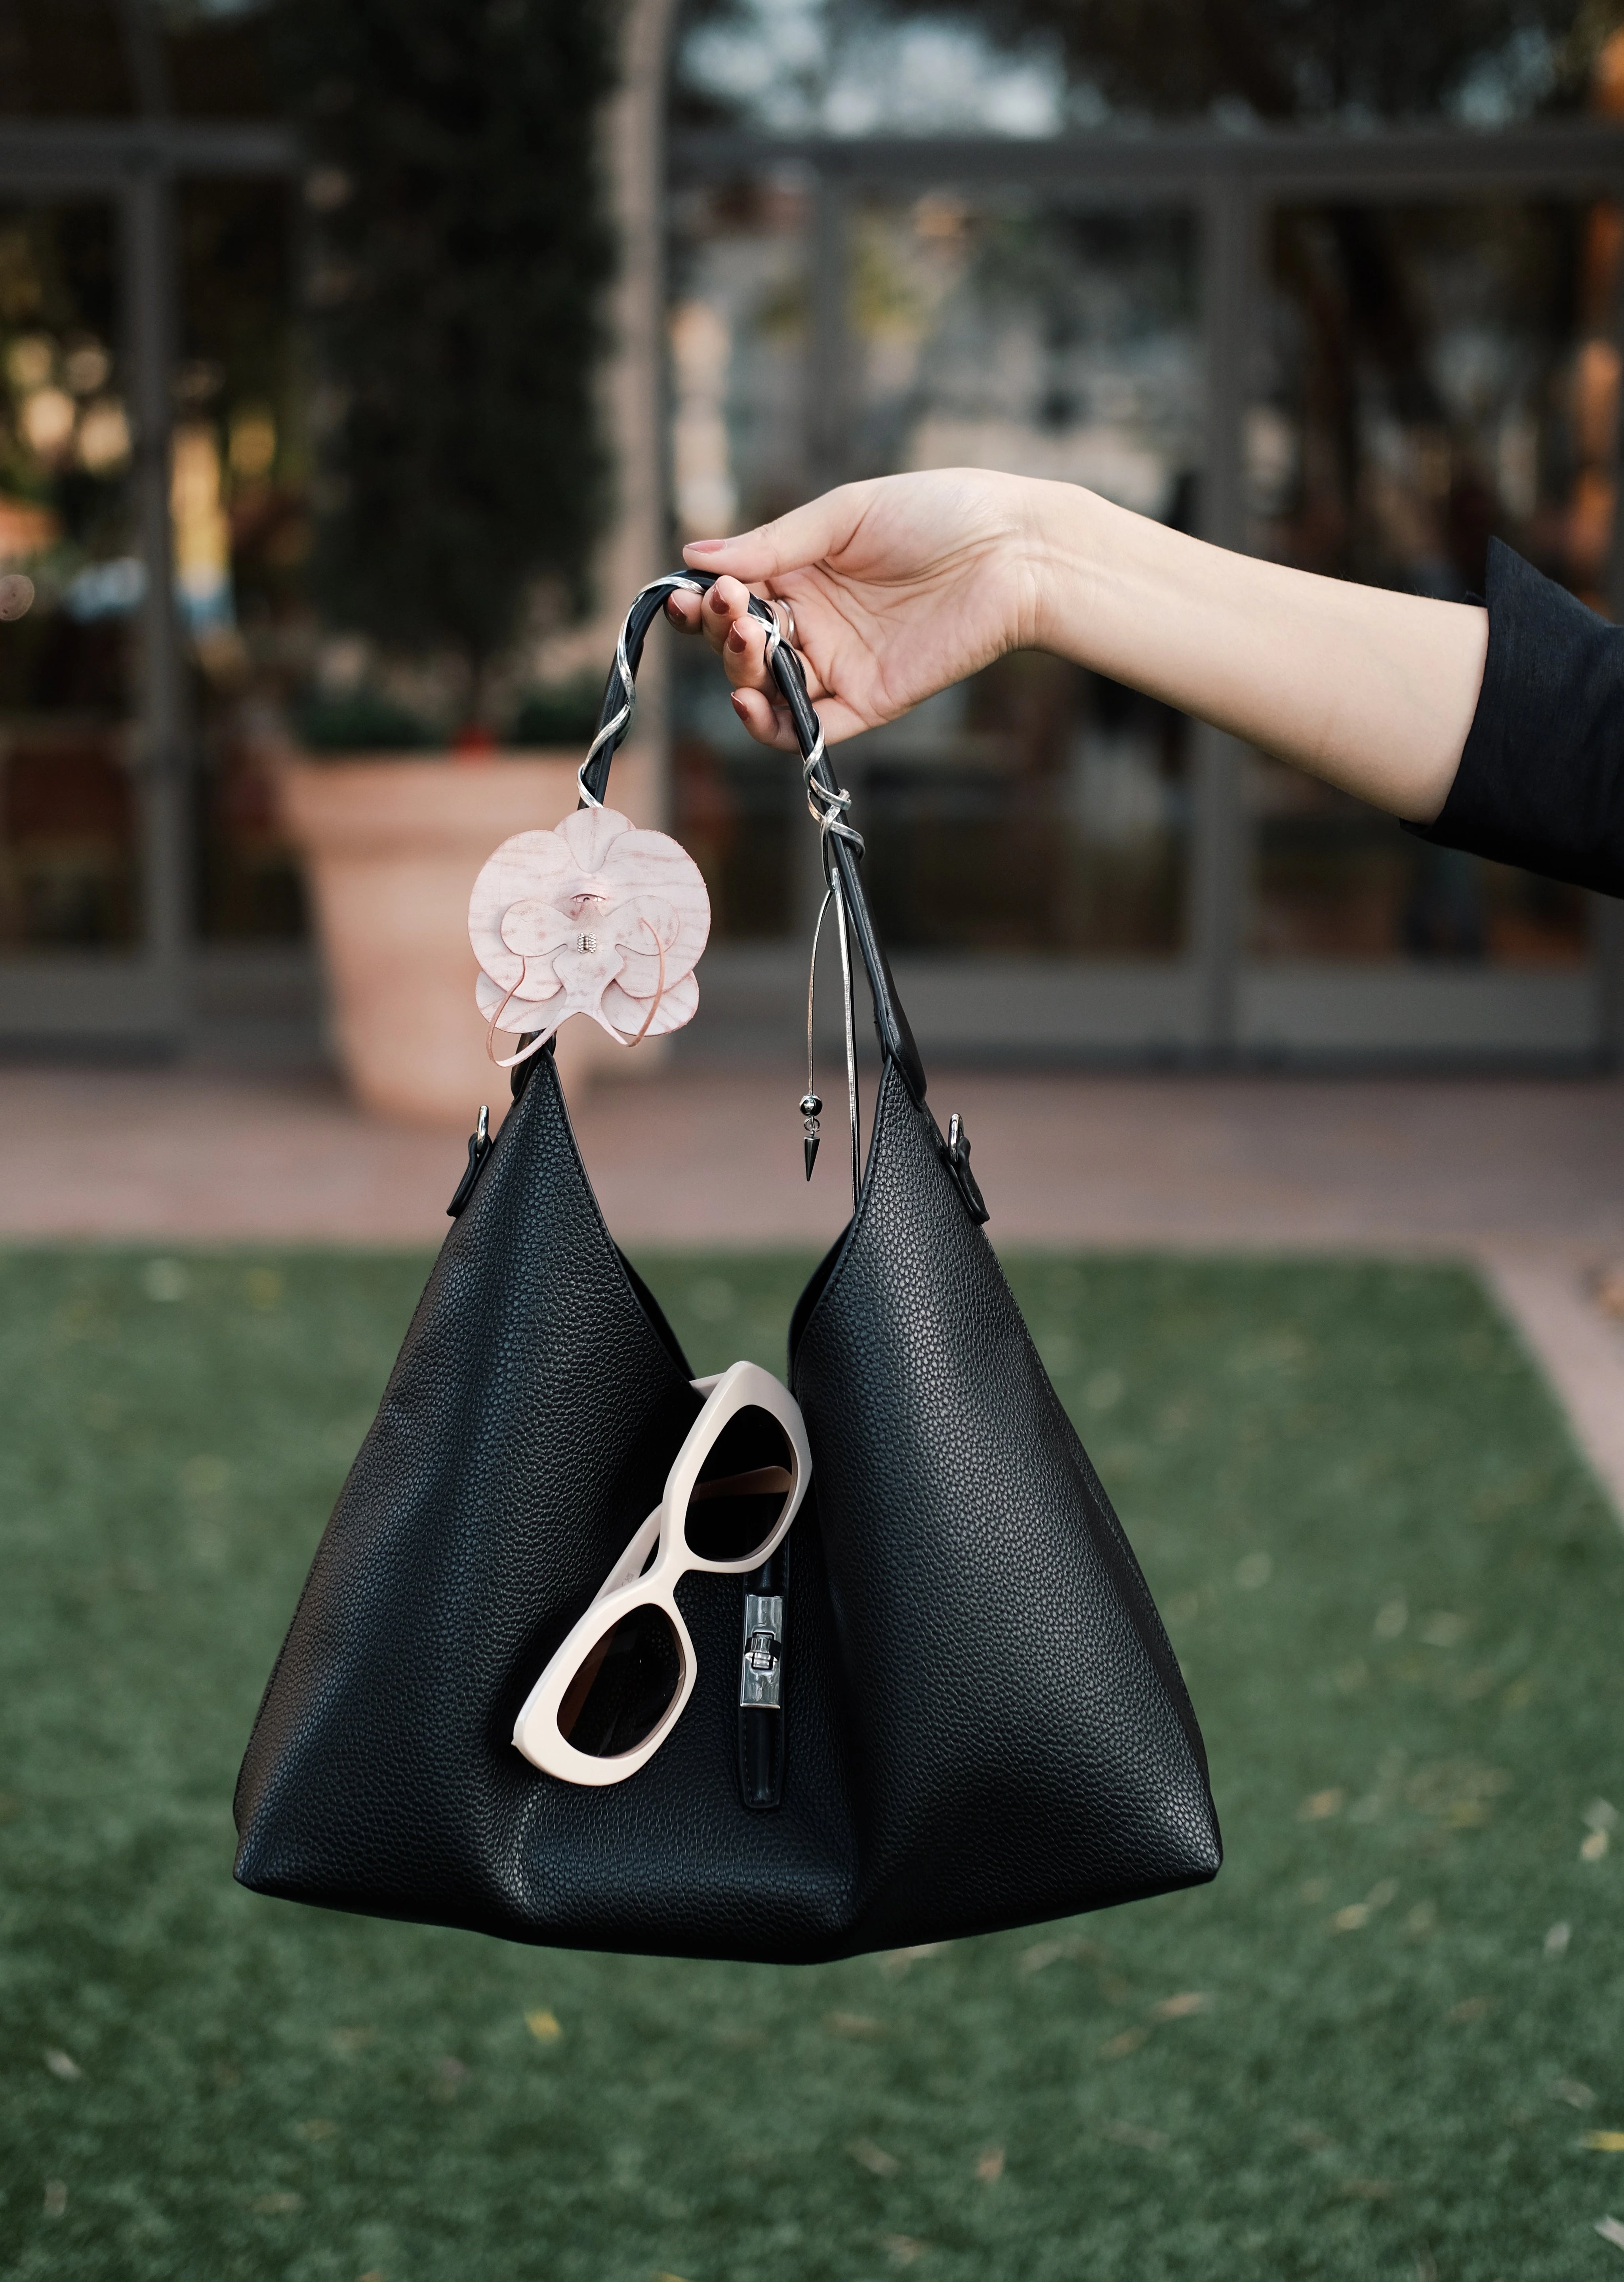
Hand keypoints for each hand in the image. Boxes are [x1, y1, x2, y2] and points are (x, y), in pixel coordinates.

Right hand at [663, 470, 1049, 751]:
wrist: (1014, 548)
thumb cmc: (938, 513)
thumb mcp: (845, 515)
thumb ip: (774, 543)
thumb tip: (693, 556)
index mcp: (802, 574)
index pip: (733, 599)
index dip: (704, 603)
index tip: (688, 593)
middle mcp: (814, 624)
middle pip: (743, 647)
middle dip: (723, 632)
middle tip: (730, 608)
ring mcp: (840, 665)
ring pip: (768, 690)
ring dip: (742, 671)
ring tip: (749, 638)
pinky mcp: (869, 700)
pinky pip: (810, 729)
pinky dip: (773, 725)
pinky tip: (750, 702)